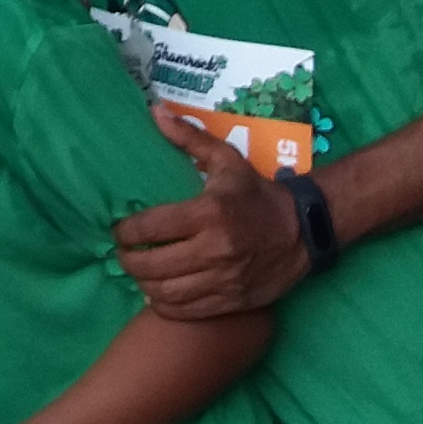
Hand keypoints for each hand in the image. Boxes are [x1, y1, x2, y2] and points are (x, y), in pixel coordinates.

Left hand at [112, 102, 309, 317]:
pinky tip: (158, 292)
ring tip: (138, 271)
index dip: (126, 232)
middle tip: (124, 252)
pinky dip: (163, 304)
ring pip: (165, 293)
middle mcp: (214, 250)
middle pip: (153, 265)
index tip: (119, 231)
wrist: (303, 232)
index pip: (151, 227)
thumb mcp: (227, 161)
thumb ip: (190, 139)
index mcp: (209, 213)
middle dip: (128, 260)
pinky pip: (184, 311)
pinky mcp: (230, 301)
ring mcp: (223, 280)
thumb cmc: (257, 194)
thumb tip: (156, 112)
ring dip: (143, 283)